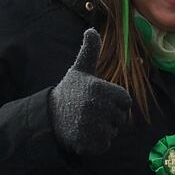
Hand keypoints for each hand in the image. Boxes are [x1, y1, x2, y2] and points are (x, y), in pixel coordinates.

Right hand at [48, 29, 131, 155]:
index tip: (99, 100)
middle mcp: (97, 106)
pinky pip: (105, 145)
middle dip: (110, 117)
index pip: (126, 101)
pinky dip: (97, 143)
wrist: (48, 117)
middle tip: (90, 112)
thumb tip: (91, 29)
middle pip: (122, 118)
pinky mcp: (88, 143)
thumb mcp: (80, 71)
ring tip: (86, 122)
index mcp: (100, 88)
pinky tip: (83, 134)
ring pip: (114, 132)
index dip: (115, 102)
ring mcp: (92, 126)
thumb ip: (90, 51)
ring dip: (104, 130)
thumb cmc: (70, 92)